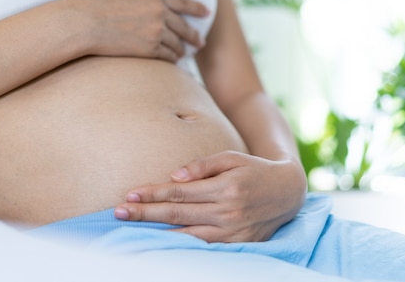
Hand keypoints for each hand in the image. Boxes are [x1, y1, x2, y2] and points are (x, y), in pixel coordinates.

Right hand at [78, 0, 209, 61]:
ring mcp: (156, 30)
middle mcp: (159, 10)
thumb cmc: (99, 6)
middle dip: (194, 35)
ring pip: (177, 43)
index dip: (197, 8)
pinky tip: (173, 60)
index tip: (206, 13)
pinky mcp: (150, 48)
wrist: (85, 22)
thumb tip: (162, 8)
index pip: (183, 2)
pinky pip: (168, 56)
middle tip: (201, 42)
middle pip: (184, 26)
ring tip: (183, 53)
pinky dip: (171, 59)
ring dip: (181, 50)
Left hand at [113, 151, 306, 242]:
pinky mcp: (238, 244)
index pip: (179, 193)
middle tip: (118, 212)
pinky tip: (162, 242)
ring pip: (187, 235)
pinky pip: (203, 247)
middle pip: (177, 215)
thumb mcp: (231, 158)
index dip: (152, 194)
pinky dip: (181, 245)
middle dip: (145, 214)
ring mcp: (232, 232)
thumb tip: (173, 176)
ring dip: (156, 233)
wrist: (286, 191)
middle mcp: (228, 212)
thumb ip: (202, 166)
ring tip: (133, 229)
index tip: (130, 194)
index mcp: (225, 188)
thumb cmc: (254, 169)